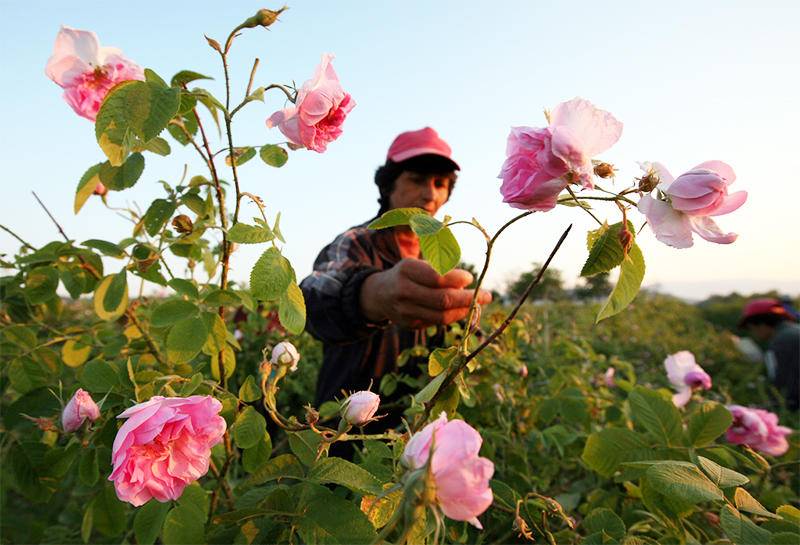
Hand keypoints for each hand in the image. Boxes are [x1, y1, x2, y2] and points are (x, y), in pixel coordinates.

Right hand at [360, 258, 491, 328]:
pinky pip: (436, 323)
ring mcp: (405, 311)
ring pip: (442, 316)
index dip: (457, 280)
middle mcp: (403, 291)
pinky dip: (453, 316)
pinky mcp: (409, 325)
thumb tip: (467, 283)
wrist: (379, 294)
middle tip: (487, 295)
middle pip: (442, 300)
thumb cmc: (407, 274)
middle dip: (469, 299)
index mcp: (406, 270)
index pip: (437, 278)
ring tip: (477, 303)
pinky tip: (462, 309)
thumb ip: (440, 269)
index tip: (470, 278)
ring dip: (464, 310)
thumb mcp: (418, 263)